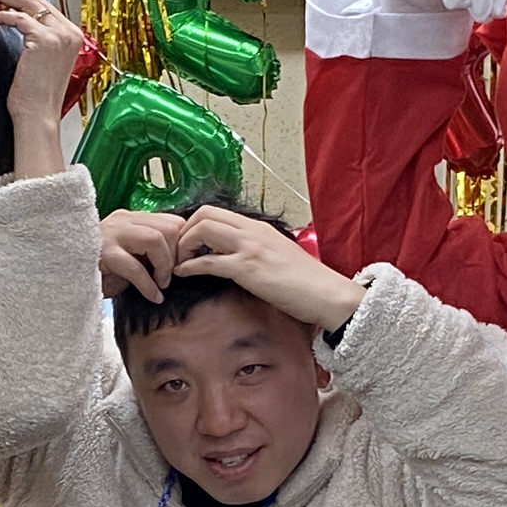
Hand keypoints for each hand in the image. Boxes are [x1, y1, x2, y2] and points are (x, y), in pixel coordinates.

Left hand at [0, 0, 86, 173]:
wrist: (38, 116)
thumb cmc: (36, 95)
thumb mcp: (40, 60)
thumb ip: (36, 37)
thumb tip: (15, 17)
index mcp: (73, 36)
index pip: (45, 6)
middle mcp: (70, 33)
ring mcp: (60, 35)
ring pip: (28, 4)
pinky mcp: (45, 40)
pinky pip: (18, 18)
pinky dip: (1, 16)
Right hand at [97, 207, 188, 301]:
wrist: (65, 277)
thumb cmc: (100, 271)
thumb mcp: (130, 255)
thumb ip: (151, 252)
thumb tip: (181, 262)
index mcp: (131, 218)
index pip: (172, 221)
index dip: (182, 245)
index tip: (180, 266)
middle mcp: (123, 220)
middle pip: (169, 228)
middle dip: (176, 255)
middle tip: (170, 277)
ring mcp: (112, 234)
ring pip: (156, 240)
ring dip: (164, 266)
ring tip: (161, 284)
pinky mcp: (103, 254)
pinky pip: (136, 268)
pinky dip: (149, 286)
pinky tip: (154, 297)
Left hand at [163, 207, 363, 334]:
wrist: (327, 294)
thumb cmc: (306, 283)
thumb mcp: (278, 258)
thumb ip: (256, 253)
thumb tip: (235, 260)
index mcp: (258, 228)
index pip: (216, 212)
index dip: (195, 225)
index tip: (188, 245)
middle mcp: (252, 231)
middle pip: (204, 213)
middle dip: (184, 231)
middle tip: (179, 253)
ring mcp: (250, 247)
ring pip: (202, 228)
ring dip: (183, 246)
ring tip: (179, 264)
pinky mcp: (248, 268)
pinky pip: (208, 260)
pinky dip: (189, 266)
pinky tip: (183, 275)